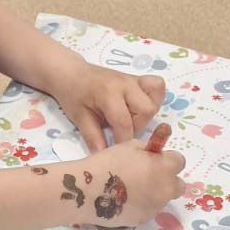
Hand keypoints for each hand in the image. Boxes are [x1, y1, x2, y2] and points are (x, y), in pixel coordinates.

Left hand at [49, 61, 164, 148]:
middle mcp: (125, 84)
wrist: (72, 73)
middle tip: (120, 129)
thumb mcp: (79, 117)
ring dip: (146, 114)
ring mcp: (133, 80)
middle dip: (137, 126)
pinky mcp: (138, 79)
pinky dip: (154, 99)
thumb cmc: (73, 95)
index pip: (124, 122)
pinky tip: (139, 107)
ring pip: (154, 99)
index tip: (118, 151)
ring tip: (130, 118)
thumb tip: (104, 156)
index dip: (123, 141)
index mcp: (108, 93)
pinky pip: (157, 86)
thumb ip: (93, 137)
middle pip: (146, 110)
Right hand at [60, 139, 185, 229]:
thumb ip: (146, 151)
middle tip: (149, 176)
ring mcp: (156, 206)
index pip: (179, 161)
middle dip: (167, 179)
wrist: (89, 191)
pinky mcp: (144, 219)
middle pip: (179, 185)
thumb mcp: (129, 146)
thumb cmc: (108, 163)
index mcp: (165, 166)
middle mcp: (166, 188)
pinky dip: (143, 205)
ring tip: (133, 190)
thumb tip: (151, 156)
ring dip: (155, 193)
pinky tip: (126, 201)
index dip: (166, 159)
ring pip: (163, 199)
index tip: (154, 160)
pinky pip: (149, 210)